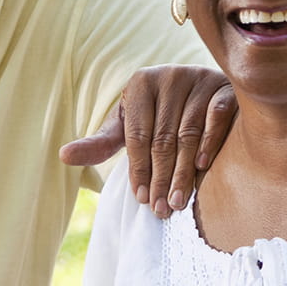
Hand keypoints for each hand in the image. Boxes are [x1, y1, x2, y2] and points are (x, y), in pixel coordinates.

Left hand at [60, 66, 234, 217]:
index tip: (141, 199)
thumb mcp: (127, 126)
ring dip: (183, 172)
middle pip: (163, 138)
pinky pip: (217, 118)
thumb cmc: (157, 115)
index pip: (137, 134)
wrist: (201, 92)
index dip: (138, 169)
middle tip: (161, 209)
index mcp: (140, 83)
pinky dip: (210, 143)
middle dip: (160, 178)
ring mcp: (199, 79)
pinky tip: (202, 168)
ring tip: (178, 202)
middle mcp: (169, 76)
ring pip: (189, 134)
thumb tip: (62, 156)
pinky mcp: (224, 88)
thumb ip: (99, 143)